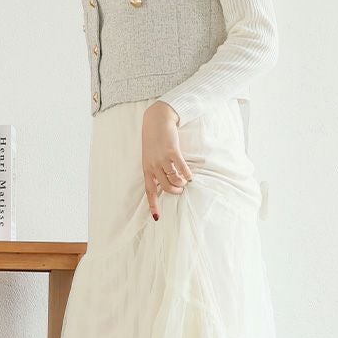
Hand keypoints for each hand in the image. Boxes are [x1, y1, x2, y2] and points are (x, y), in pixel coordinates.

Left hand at [142, 101, 192, 220]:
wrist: (157, 120)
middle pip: (165, 188)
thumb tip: (161, 186)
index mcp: (147, 169)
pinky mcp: (172, 151)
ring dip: (181, 184)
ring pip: (174, 180)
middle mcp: (153, 166)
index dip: (153, 205)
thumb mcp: (149, 157)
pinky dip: (187, 175)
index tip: (157, 217)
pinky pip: (182, 169)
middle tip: (180, 190)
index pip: (149, 191)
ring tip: (184, 182)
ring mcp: (162, 159)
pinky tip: (190, 176)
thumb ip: (154, 170)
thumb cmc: (154, 140)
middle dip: (174, 192)